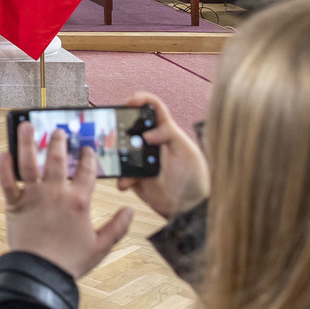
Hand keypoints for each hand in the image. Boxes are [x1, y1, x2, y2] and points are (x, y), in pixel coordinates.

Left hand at [0, 122, 133, 280]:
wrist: (41, 274)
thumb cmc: (70, 262)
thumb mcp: (101, 246)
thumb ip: (118, 227)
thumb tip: (131, 210)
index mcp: (79, 202)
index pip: (87, 171)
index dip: (89, 157)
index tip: (87, 148)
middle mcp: (56, 193)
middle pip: (58, 159)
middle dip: (59, 141)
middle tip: (59, 130)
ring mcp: (33, 196)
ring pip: (29, 162)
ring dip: (29, 142)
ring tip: (28, 126)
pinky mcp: (14, 203)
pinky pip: (6, 180)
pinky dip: (3, 166)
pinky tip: (4, 153)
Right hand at [115, 93, 209, 219]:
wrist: (188, 208)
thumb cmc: (194, 178)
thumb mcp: (186, 151)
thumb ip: (169, 135)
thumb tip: (147, 133)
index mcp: (166, 131)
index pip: (152, 108)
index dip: (140, 100)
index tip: (129, 102)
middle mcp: (151, 143)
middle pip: (130, 125)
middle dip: (119, 126)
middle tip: (114, 132)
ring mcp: (141, 159)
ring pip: (120, 148)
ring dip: (116, 154)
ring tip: (118, 161)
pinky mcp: (134, 176)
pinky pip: (121, 172)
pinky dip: (121, 177)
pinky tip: (127, 182)